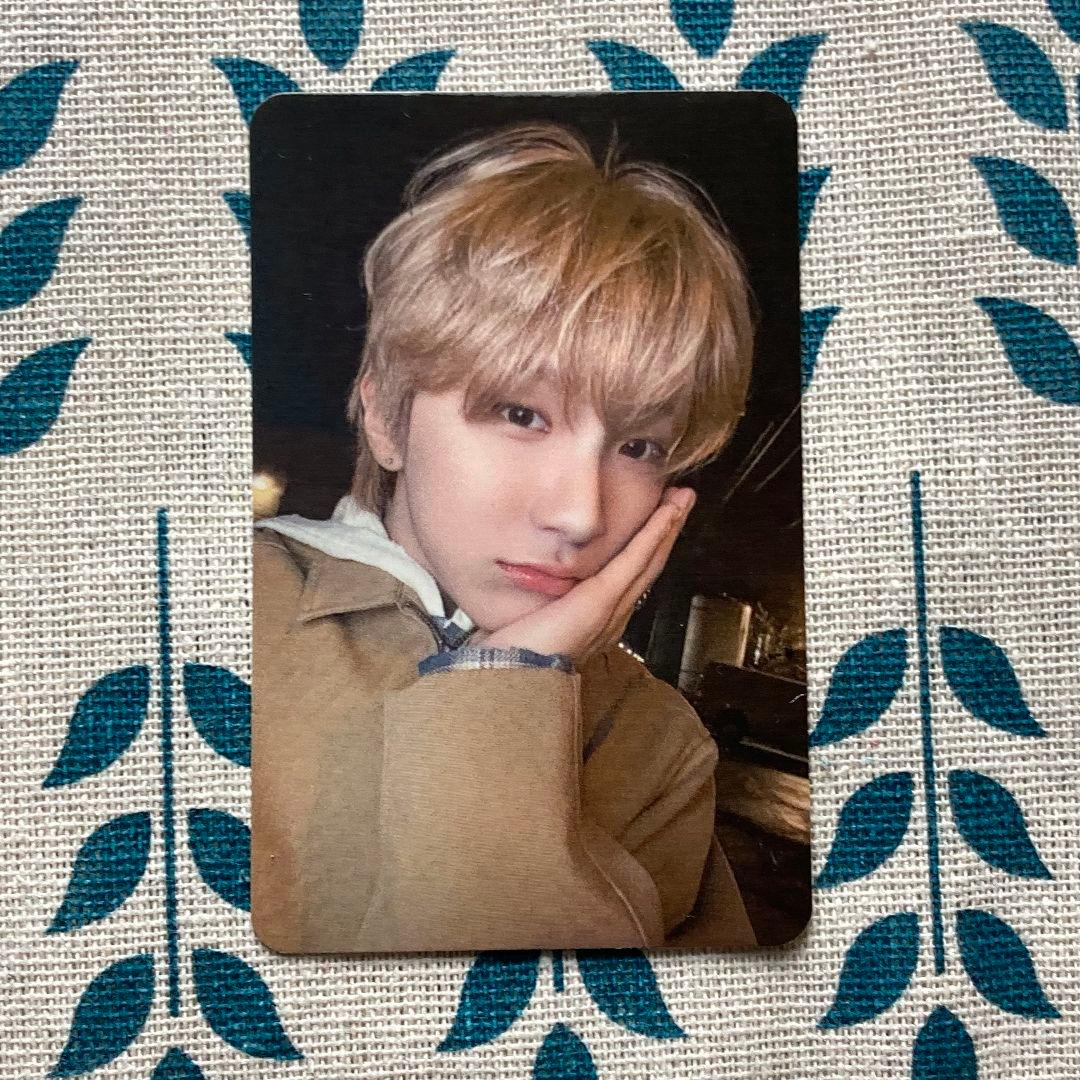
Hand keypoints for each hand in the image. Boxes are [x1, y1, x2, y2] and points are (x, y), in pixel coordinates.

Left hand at [474, 486, 696, 663]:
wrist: (509, 676)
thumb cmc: (513, 656)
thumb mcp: (532, 619)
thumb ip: (541, 601)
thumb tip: (528, 578)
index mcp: (597, 621)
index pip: (628, 577)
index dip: (646, 548)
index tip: (655, 521)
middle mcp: (613, 617)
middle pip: (647, 566)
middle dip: (666, 531)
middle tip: (681, 500)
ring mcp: (612, 609)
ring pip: (648, 560)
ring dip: (667, 526)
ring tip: (682, 498)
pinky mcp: (603, 599)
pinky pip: (635, 561)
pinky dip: (654, 534)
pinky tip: (667, 512)